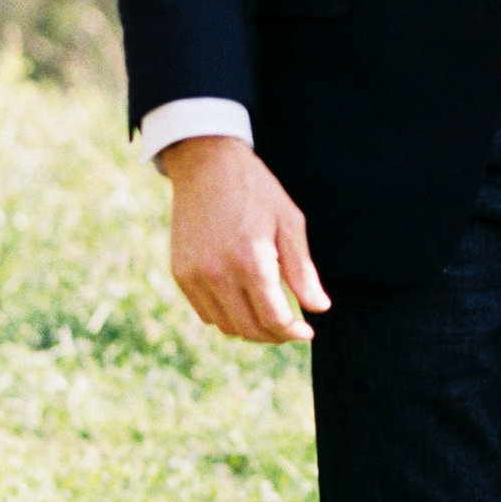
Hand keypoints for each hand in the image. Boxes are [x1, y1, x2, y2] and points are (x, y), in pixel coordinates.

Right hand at [160, 135, 329, 342]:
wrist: (206, 165)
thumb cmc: (256, 191)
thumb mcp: (290, 222)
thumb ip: (302, 270)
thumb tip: (319, 308)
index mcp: (251, 260)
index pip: (274, 319)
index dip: (293, 332)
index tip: (306, 331)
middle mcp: (218, 273)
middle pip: (249, 329)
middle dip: (274, 336)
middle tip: (290, 329)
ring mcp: (195, 275)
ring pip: (225, 326)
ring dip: (250, 329)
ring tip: (268, 316)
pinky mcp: (180, 273)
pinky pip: (205, 312)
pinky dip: (226, 316)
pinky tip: (243, 302)